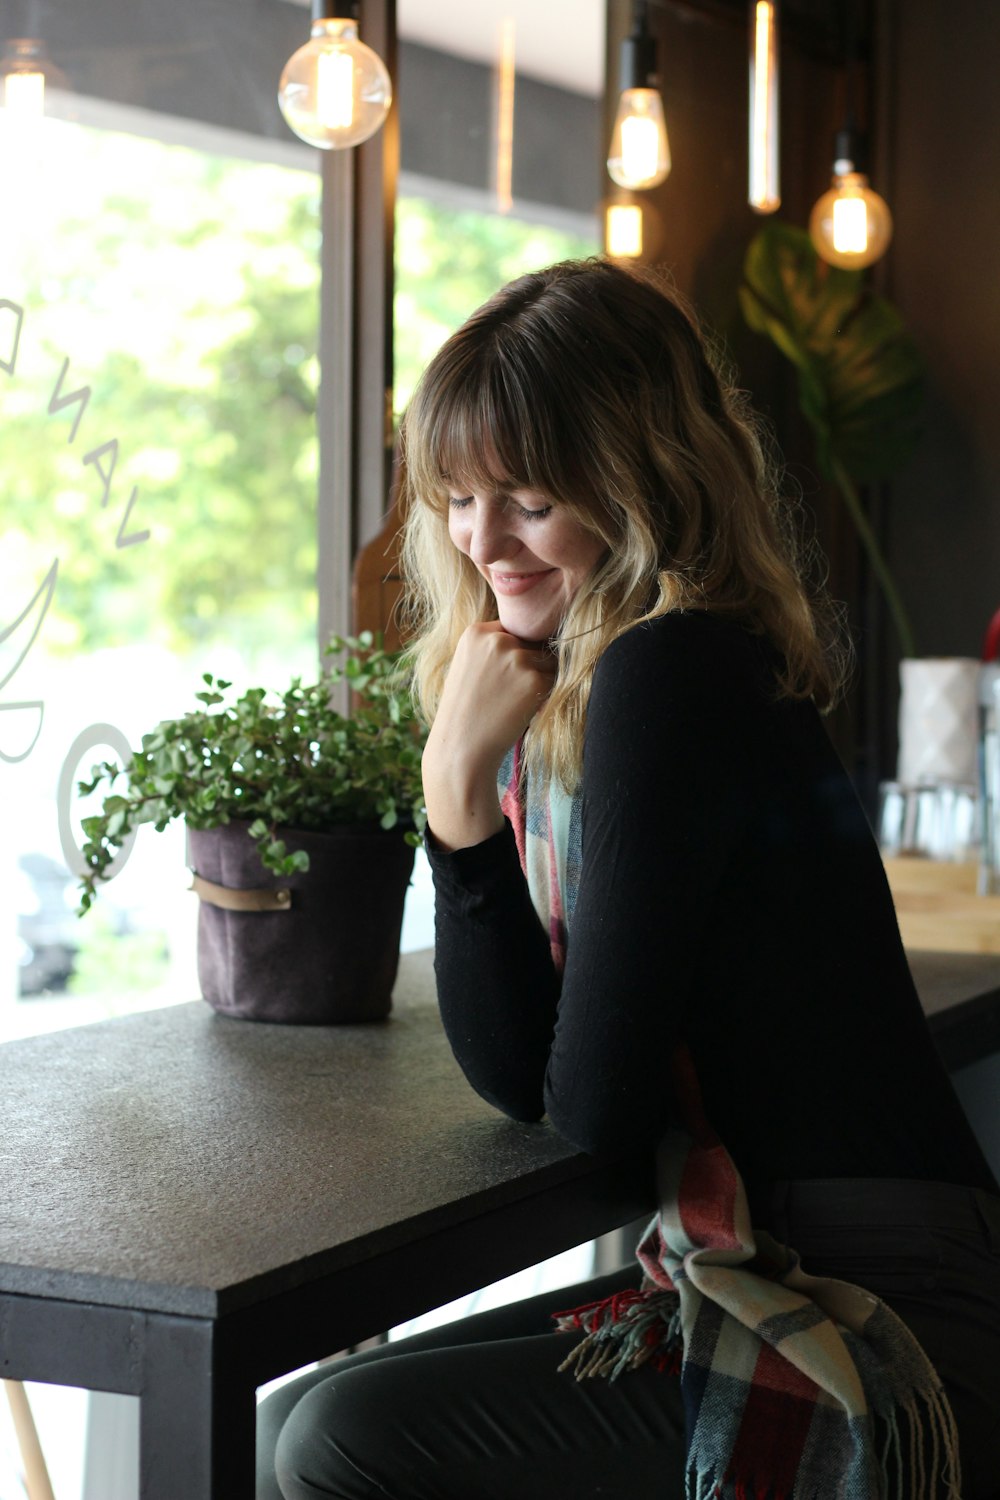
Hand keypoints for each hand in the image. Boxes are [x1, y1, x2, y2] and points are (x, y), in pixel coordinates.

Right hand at [422, 622, 555, 850]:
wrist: (461, 748)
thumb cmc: (465, 711)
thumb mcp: (468, 666)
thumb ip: (493, 648)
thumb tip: (534, 639)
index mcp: (476, 632)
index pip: (513, 630)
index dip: (513, 654)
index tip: (499, 677)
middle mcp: (497, 639)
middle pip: (533, 643)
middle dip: (528, 665)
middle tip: (505, 693)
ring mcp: (516, 658)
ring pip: (547, 661)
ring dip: (539, 680)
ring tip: (511, 702)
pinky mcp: (534, 679)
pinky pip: (554, 681)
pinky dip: (544, 696)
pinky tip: (520, 709)